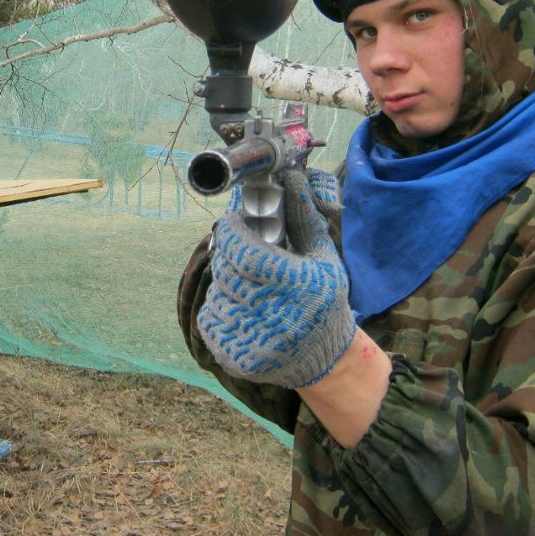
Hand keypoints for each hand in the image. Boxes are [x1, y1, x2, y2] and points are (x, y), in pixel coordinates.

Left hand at [198, 168, 354, 387]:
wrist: (323, 358)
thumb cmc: (324, 300)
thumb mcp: (323, 258)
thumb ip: (303, 218)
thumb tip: (293, 177)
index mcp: (295, 285)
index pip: (244, 252)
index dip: (231, 232)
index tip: (232, 223)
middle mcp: (272, 314)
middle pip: (227, 270)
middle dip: (230, 256)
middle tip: (241, 253)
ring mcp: (251, 340)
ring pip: (216, 293)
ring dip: (226, 283)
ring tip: (248, 285)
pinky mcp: (234, 358)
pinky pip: (210, 319)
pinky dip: (220, 308)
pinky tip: (242, 309)